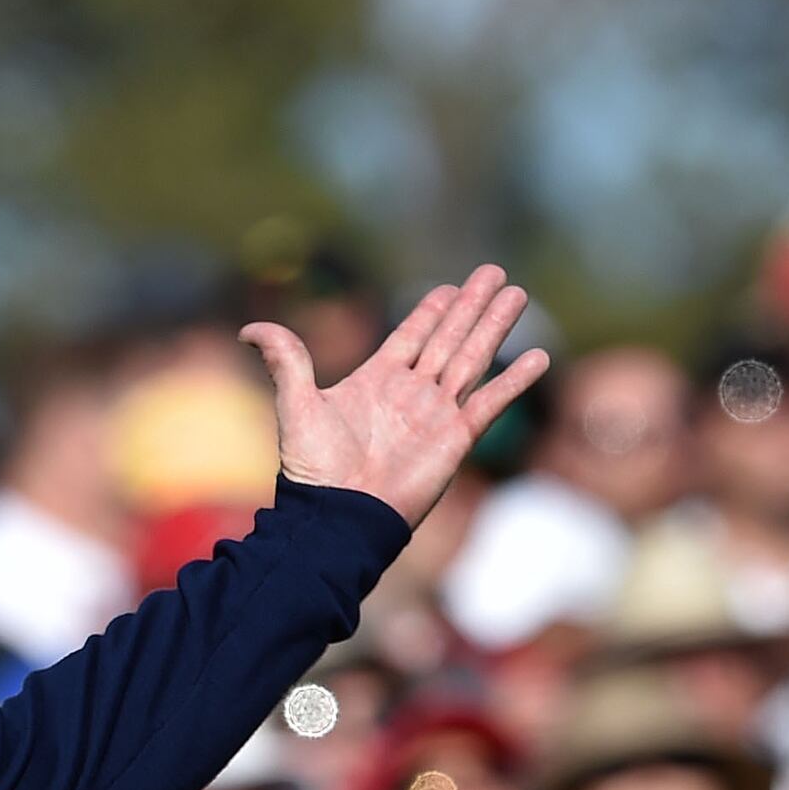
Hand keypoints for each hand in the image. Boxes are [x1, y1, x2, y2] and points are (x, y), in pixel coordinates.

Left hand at [245, 267, 549, 526]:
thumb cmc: (316, 468)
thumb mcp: (296, 404)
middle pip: (449, 337)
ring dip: (495, 327)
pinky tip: (539, 358)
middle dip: (472, 305)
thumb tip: (249, 328)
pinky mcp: (456, 438)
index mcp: (377, 380)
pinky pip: (491, 402)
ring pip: (473, 358)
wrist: (340, 516)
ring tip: (518, 295)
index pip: (411, 334)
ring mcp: (436, 414)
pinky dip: (515, 381)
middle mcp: (411, 393)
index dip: (431, 310)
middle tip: (495, 273)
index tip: (450, 286)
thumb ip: (286, 360)